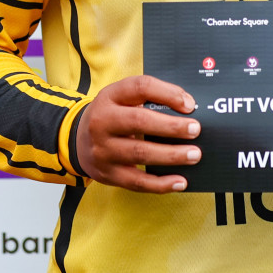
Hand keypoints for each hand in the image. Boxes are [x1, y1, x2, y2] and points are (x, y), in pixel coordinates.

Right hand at [74, 75, 200, 192]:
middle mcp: (102, 122)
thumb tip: (188, 107)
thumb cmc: (112, 115)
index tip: (190, 104)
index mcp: (109, 97)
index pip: (140, 88)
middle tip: (195, 129)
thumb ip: (150, 97)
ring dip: (171, 155)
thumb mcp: (122, 98)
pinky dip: (161, 184)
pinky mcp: (108, 175)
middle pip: (139, 122)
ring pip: (140, 154)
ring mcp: (103, 150)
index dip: (167, 94)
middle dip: (171, 126)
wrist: (77, 141)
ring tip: (194, 154)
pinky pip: (136, 182)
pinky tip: (180, 182)